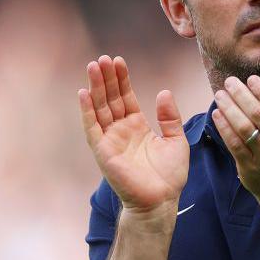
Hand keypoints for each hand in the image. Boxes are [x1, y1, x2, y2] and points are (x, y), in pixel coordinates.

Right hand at [78, 55, 188, 216]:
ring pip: (100, 109)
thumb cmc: (169, 176)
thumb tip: (163, 92)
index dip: (121, 79)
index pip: (126, 97)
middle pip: (110, 99)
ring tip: (93, 67)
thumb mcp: (176, 140)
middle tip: (102, 58)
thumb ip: (170, 117)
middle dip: (106, 78)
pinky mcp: (103, 152)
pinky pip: (92, 128)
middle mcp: (121, 131)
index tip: (118, 61)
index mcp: (137, 126)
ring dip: (95, 88)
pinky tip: (84, 94)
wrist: (161, 201)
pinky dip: (87, 111)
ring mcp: (110, 141)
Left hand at [210, 75, 259, 203]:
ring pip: (244, 129)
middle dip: (241, 95)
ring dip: (230, 109)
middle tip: (229, 82)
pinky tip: (217, 114)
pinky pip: (234, 144)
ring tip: (220, 95)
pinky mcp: (250, 169)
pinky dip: (224, 128)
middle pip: (259, 115)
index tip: (250, 79)